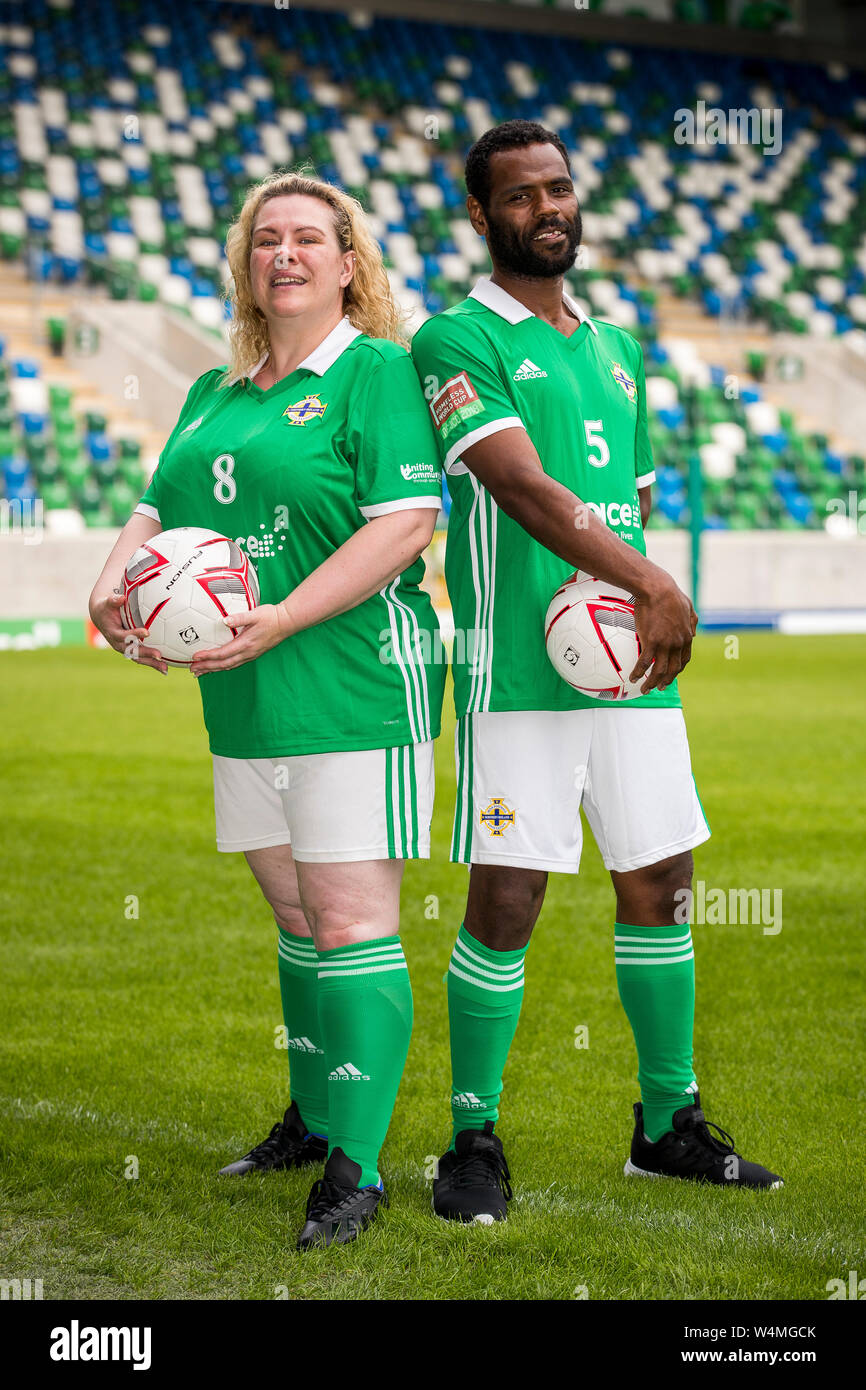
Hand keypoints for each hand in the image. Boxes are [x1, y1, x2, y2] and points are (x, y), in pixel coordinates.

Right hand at [89, 591, 167, 673]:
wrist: (102, 617)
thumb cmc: (106, 608)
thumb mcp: (107, 603)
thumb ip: (114, 600)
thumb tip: (122, 598)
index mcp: (113, 633)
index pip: (123, 636)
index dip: (133, 635)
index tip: (146, 632)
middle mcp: (118, 644)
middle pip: (132, 651)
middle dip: (145, 653)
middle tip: (159, 654)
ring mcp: (125, 649)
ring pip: (138, 658)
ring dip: (151, 663)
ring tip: (165, 668)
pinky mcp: (131, 651)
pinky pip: (142, 659)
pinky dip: (152, 664)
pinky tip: (165, 668)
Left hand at [189, 604, 293, 674]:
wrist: (287, 622)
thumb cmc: (271, 616)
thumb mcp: (255, 614)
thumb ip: (239, 617)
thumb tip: (224, 620)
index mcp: (246, 644)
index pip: (223, 653)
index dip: (208, 656)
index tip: (195, 657)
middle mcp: (248, 653)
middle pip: (223, 665)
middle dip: (207, 668)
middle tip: (192, 670)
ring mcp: (251, 655)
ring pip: (229, 666)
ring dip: (214, 670)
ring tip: (201, 672)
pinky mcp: (253, 654)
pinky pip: (235, 664)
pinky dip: (223, 667)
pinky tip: (218, 666)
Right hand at [630, 576, 696, 692]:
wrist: (657, 589)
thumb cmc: (671, 594)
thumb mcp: (688, 606)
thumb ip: (692, 621)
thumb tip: (694, 633)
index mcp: (686, 636)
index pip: (684, 660)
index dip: (677, 670)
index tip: (671, 675)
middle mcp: (677, 644)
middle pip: (672, 669)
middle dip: (666, 681)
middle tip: (659, 688)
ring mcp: (664, 644)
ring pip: (658, 671)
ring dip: (651, 683)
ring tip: (644, 690)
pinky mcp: (651, 641)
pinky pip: (643, 662)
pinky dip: (638, 672)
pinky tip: (632, 677)